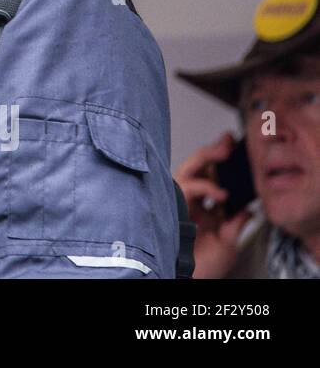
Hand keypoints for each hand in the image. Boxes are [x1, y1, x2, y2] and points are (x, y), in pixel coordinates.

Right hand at [174, 131, 250, 278]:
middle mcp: (187, 203)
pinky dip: (203, 186)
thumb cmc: (202, 269)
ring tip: (222, 151)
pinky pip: (185, 187)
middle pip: (195, 168)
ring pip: (187, 170)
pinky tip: (220, 193)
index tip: (231, 146)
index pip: (208, 178)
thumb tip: (248, 209)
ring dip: (205, 158)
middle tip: (226, 141)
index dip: (219, 162)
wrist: (188, 281)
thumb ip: (235, 224)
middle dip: (211, 151)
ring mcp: (179, 204)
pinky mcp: (173, 206)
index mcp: (199, 210)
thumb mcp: (227, 244)